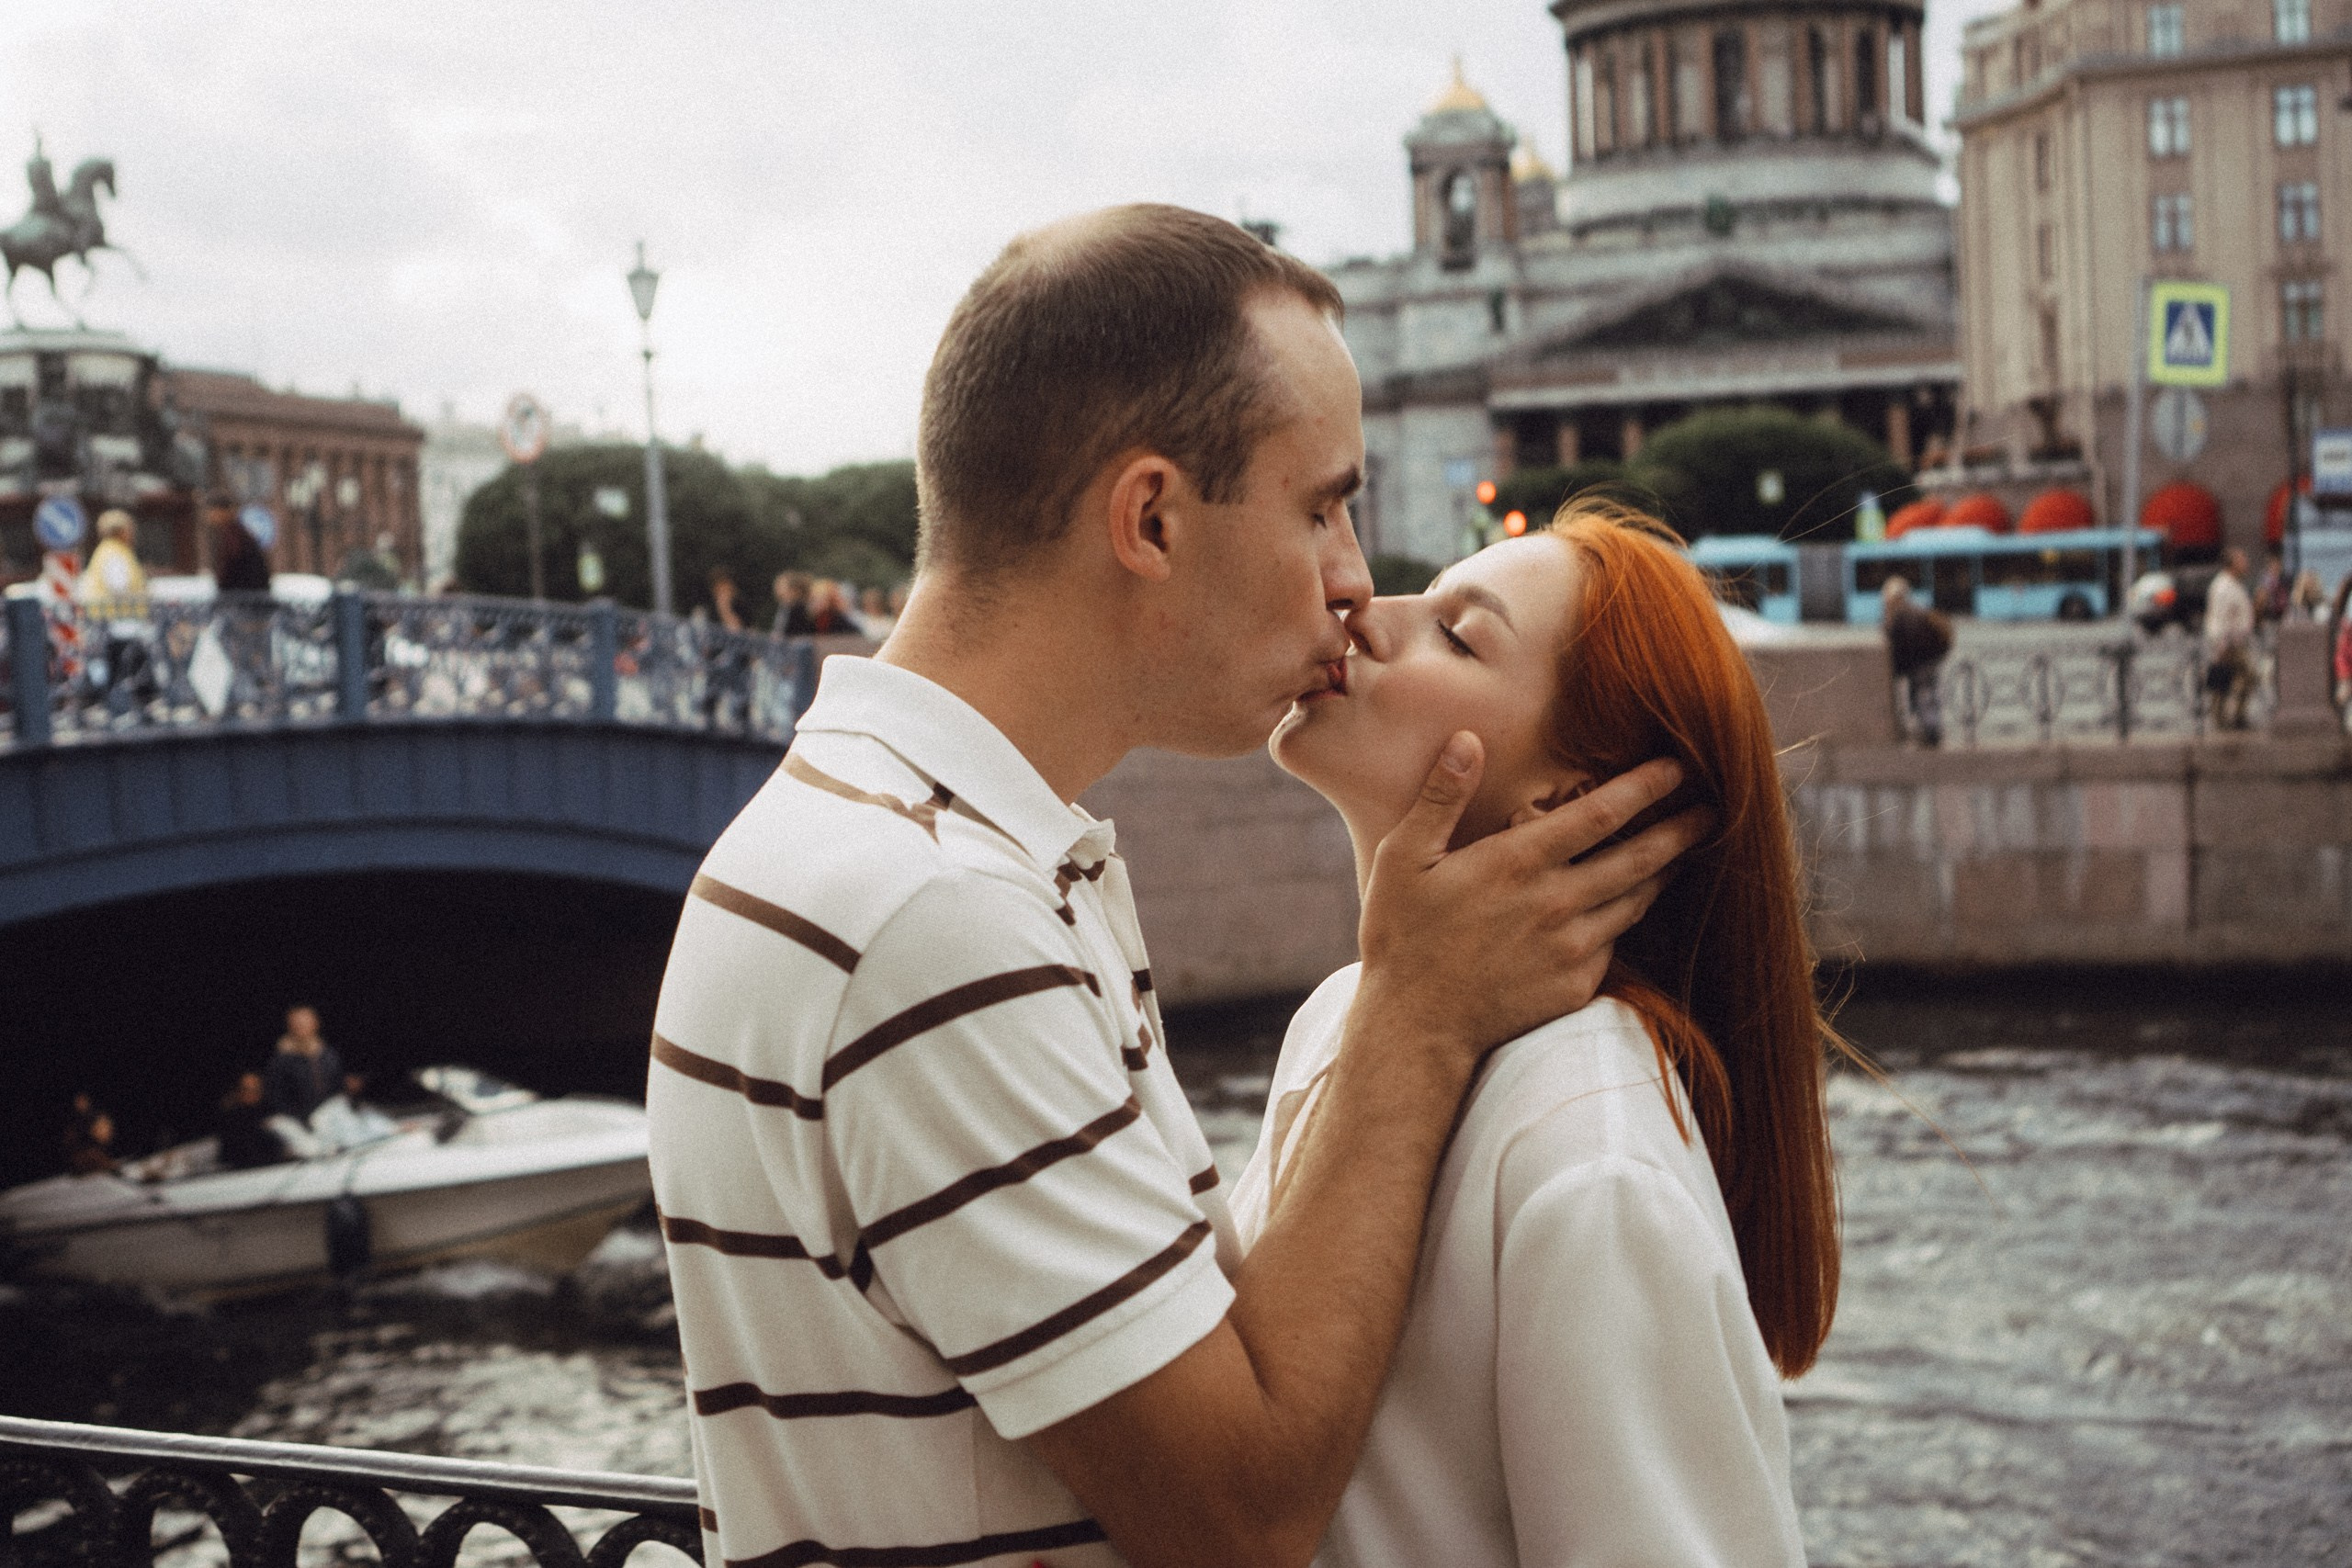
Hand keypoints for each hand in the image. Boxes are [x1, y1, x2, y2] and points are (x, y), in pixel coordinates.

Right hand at [1353, 732, 1705, 1064]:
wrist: (1415, 1027)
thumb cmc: (1402, 937)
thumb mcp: (1404, 858)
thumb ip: (1440, 797)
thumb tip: (1466, 739)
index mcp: (1519, 862)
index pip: (1601, 814)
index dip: (1645, 787)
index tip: (1677, 767)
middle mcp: (1557, 902)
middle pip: (1639, 858)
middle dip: (1681, 829)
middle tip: (1713, 809)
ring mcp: (1572, 948)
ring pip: (1635, 902)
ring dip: (1664, 874)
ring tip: (1684, 853)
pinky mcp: (1576, 985)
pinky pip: (1614, 945)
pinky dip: (1626, 920)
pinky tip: (1631, 908)